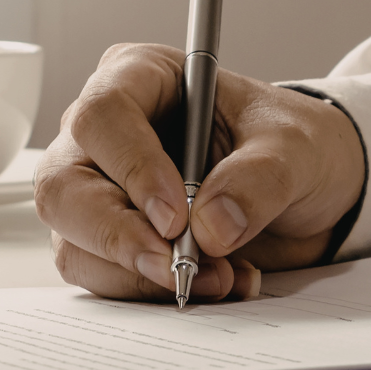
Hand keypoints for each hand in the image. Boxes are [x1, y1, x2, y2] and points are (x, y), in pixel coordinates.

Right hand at [34, 43, 365, 302]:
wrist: (305, 193)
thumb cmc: (290, 145)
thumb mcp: (295, 149)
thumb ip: (258, 179)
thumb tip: (211, 226)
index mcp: (140, 78)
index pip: (102, 116)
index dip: (132, 167)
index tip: (176, 217)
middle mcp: (105, 133)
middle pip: (65, 185)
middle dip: (120, 236)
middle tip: (177, 268)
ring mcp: (99, 188)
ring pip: (74, 239)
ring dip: (142, 274)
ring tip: (219, 277)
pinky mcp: (108, 239)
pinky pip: (101, 275)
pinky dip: (151, 291)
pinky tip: (212, 281)